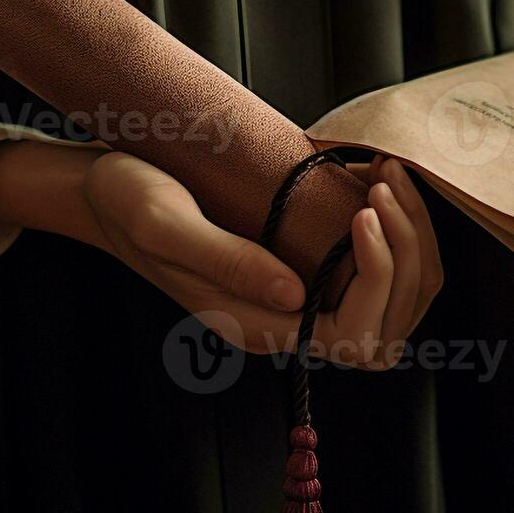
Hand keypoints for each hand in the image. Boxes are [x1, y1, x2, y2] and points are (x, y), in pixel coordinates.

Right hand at [0, 142, 442, 369]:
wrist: (102, 188)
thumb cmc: (125, 200)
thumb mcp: (164, 223)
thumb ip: (226, 261)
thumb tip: (298, 297)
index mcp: (254, 326)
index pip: (354, 335)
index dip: (379, 277)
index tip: (363, 212)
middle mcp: (283, 322)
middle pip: (388, 327)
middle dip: (407, 257)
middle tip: (384, 185)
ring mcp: (294, 297)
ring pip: (394, 303)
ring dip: (410, 243)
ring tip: (388, 177)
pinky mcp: (300, 264)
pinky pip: (376, 270)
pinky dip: (396, 231)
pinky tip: (379, 178)